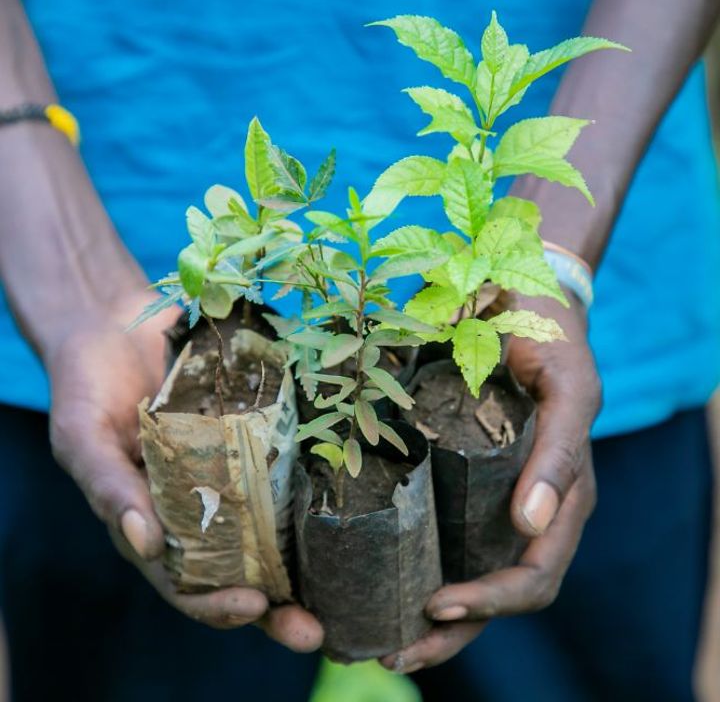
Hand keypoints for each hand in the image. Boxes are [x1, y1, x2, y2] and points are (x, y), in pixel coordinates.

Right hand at [47, 291, 322, 649]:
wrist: (113, 326)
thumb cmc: (87, 390)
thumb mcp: (84, 440)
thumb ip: (109, 490)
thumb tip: (145, 544)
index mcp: (156, 523)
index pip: (188, 582)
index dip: (217, 604)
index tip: (254, 607)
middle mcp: (200, 506)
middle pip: (241, 568)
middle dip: (277, 605)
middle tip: (313, 630)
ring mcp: (232, 471)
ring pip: (272, 524)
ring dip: (305, 556)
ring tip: (343, 579)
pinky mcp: (254, 433)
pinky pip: (284, 463)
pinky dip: (309, 483)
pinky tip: (345, 498)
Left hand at [381, 293, 600, 672]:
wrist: (522, 301)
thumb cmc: (552, 343)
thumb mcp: (567, 390)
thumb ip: (559, 452)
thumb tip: (534, 524)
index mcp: (562, 497)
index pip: (535, 574)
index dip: (493, 601)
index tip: (438, 604)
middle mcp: (529, 508)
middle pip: (500, 593)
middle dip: (455, 630)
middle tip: (395, 652)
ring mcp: (495, 497)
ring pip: (472, 576)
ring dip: (436, 620)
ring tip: (385, 644)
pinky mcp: (464, 479)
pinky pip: (447, 536)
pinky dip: (420, 569)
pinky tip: (380, 583)